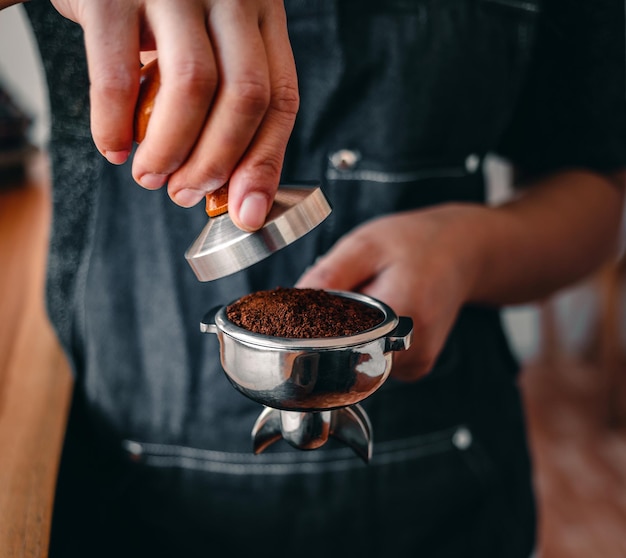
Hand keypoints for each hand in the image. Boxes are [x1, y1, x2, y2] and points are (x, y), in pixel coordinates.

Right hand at [50, 0, 298, 230]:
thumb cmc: (160, 9)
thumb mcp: (210, 42)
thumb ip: (227, 100)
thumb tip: (236, 190)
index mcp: (260, 13)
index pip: (281, 98)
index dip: (265, 163)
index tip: (247, 211)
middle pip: (245, 97)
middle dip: (216, 164)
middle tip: (186, 194)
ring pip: (192, 87)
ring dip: (170, 151)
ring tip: (151, 176)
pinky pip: (117, 75)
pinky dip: (114, 124)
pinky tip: (114, 147)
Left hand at [296, 205, 481, 381]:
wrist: (463, 250)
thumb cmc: (418, 242)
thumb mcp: (366, 245)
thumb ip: (330, 275)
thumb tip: (291, 303)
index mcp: (400, 318)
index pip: (336, 345)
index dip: (311, 333)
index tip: (302, 316)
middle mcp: (412, 351)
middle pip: (345, 357)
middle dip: (331, 331)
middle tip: (345, 294)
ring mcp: (416, 364)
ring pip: (358, 360)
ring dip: (350, 335)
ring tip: (368, 298)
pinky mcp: (415, 366)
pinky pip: (374, 359)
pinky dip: (366, 338)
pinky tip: (378, 313)